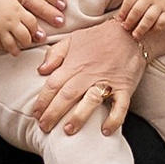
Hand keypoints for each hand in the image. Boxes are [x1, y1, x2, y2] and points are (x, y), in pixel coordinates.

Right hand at [0, 0, 38, 53]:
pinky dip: (1, 48)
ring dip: (16, 50)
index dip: (35, 31)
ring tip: (16, 51)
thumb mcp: (14, 1)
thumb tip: (33, 24)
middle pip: (25, 37)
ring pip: (12, 45)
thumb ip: (23, 12)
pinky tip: (3, 46)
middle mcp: (10, 21)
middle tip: (25, 42)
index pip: (33, 25)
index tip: (33, 33)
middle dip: (27, 42)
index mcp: (18, 11)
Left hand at [32, 15, 147, 137]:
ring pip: (91, 100)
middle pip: (67, 95)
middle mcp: (89, 74)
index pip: (54, 84)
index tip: (35, 114)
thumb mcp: (72, 39)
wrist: (129, 32)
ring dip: (79, 116)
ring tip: (68, 130)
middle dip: (53, 112)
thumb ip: (55, 54)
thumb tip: (41, 70)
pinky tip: (105, 130)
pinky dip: (114, 119)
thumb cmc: (99, 37)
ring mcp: (108, 82)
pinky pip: (121, 106)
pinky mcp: (125, 88)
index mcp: (74, 64)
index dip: (43, 100)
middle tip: (44, 126)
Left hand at [115, 0, 164, 41]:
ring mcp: (160, 4)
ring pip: (149, 18)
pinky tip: (149, 32)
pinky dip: (155, 29)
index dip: (123, 12)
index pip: (129, 1)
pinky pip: (162, 23)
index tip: (120, 21)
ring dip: (141, 28)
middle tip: (126, 28)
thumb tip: (121, 18)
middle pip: (137, 11)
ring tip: (135, 35)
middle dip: (130, 21)